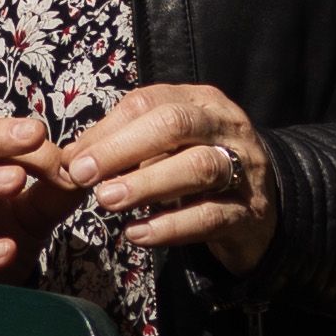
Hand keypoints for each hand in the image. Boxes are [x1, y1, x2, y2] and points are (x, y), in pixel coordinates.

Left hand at [61, 84, 273, 274]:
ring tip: (107, 200)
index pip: (149, 102)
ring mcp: (245, 168)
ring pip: (198, 166)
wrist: (262, 212)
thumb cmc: (200, 172)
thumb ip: (127, 146)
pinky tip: (137, 234)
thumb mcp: (167, 148)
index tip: (74, 157)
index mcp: (200, 101)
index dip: (107, 129)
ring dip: (147, 183)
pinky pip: (210, 216)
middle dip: (123, 148)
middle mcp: (226, 127)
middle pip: (175, 124)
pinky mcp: (250, 213)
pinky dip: (170, 226)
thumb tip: (73, 157)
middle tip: (84, 175)